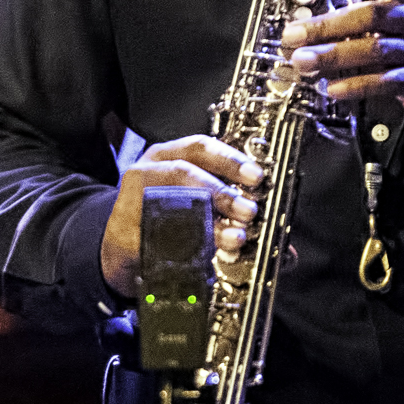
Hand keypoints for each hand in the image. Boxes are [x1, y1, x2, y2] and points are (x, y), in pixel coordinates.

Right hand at [99, 133, 262, 298]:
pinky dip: (182, 247)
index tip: (257, 177)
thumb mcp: (193, 206)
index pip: (200, 147)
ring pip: (169, 203)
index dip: (230, 159)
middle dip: (221, 193)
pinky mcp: (122, 233)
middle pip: (184, 173)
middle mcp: (147, 172)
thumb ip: (234, 219)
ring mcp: (130, 201)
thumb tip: (286, 249)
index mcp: (168, 157)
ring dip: (206, 222)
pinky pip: (155, 239)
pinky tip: (203, 257)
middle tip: (249, 213)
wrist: (117, 246)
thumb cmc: (163, 219)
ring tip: (234, 239)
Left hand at [281, 0, 403, 124]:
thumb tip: (313, 8)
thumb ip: (364, 4)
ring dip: (334, 56)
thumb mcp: (402, 9)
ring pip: (374, 50)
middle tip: (294, 34)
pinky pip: (384, 82)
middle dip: (328, 25)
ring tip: (304, 61)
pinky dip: (356, 85)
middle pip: (371, 15)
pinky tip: (333, 87)